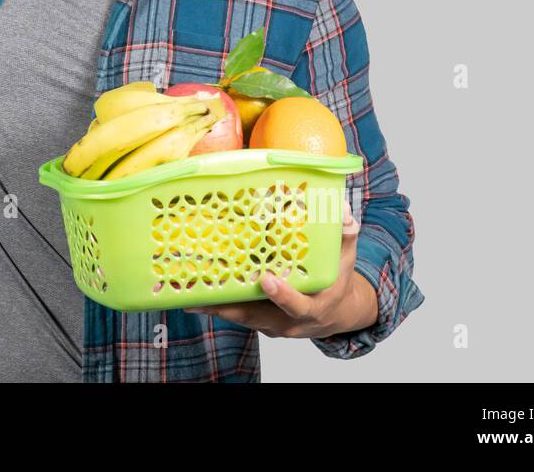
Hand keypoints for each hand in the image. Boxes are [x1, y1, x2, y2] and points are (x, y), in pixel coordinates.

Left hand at [184, 199, 377, 338]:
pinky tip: (193, 294)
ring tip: (187, 294)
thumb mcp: (346, 259)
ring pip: (240, 317)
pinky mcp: (258, 322)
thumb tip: (341, 208)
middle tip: (202, 294)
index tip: (267, 279)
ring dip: (214, 307)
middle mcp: (289, 321)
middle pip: (256, 316)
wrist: (335, 315)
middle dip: (228, 307)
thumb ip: (344, 235)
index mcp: (313, 307)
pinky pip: (236, 314)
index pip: (298, 306)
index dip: (282, 295)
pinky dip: (216, 305)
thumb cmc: (337, 283)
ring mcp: (271, 325)